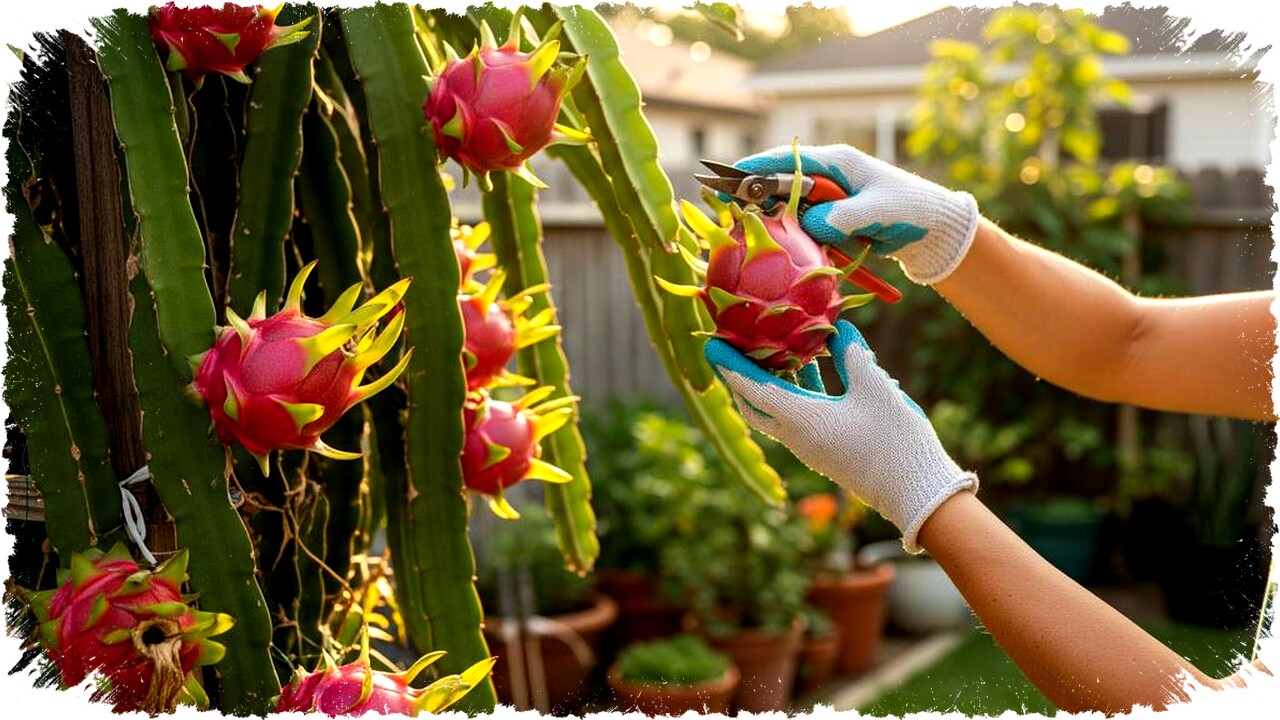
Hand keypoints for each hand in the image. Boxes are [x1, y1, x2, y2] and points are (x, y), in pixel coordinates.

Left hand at [704, 320, 977, 552]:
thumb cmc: (894, 439)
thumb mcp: (876, 387)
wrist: (914, 491)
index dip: (730, 364)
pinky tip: (812, 369)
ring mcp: (809, 446)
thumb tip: (838, 329)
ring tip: (772, 349)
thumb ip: (852, 354)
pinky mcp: (823, 450)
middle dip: (740, 376)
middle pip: (755, 404)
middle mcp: (796, 435)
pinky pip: (796, 416)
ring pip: (775, 411)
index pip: (753, 387)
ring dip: (770, 382)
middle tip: (735, 347)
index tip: (710, 343)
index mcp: (801, 419)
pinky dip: (794, 392)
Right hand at [734, 144, 979, 284]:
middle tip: (721, 204)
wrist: (935, 230)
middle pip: (780, 183)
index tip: (729, 176)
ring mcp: (829, 201)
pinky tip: (772, 247)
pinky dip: (788, 236)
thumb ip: (841, 216)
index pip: (787, 160)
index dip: (755, 167)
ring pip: (788, 208)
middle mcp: (828, 179)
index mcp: (837, 163)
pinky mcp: (832, 222)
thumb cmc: (911, 210)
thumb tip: (809, 225)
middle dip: (752, 194)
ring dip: (769, 219)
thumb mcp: (877, 211)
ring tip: (739, 228)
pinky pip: (802, 228)